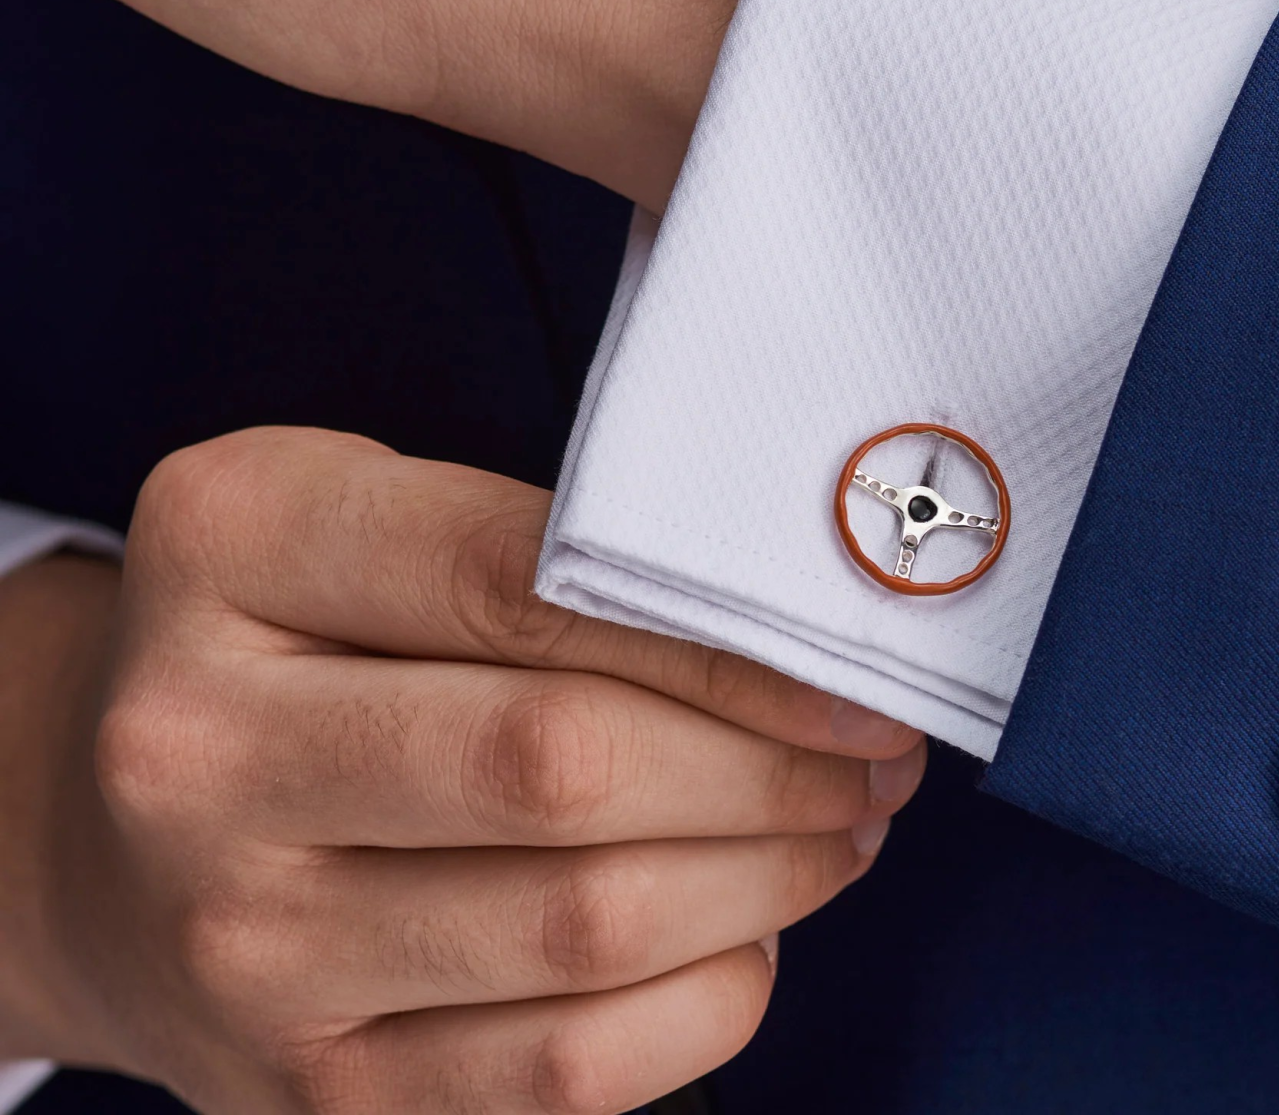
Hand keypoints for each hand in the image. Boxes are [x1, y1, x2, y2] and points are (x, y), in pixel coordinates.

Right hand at [0, 429, 922, 1112]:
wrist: (107, 832)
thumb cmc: (285, 634)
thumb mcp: (366, 518)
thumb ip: (538, 543)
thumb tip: (775, 619)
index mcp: (234, 547)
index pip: (528, 583)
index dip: (725, 633)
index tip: (853, 662)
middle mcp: (204, 750)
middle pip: (564, 765)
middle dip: (774, 764)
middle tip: (874, 749)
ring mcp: (247, 941)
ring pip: (584, 926)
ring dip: (768, 876)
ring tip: (838, 825)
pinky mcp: (308, 1087)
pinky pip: (561, 1072)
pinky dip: (706, 999)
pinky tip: (745, 930)